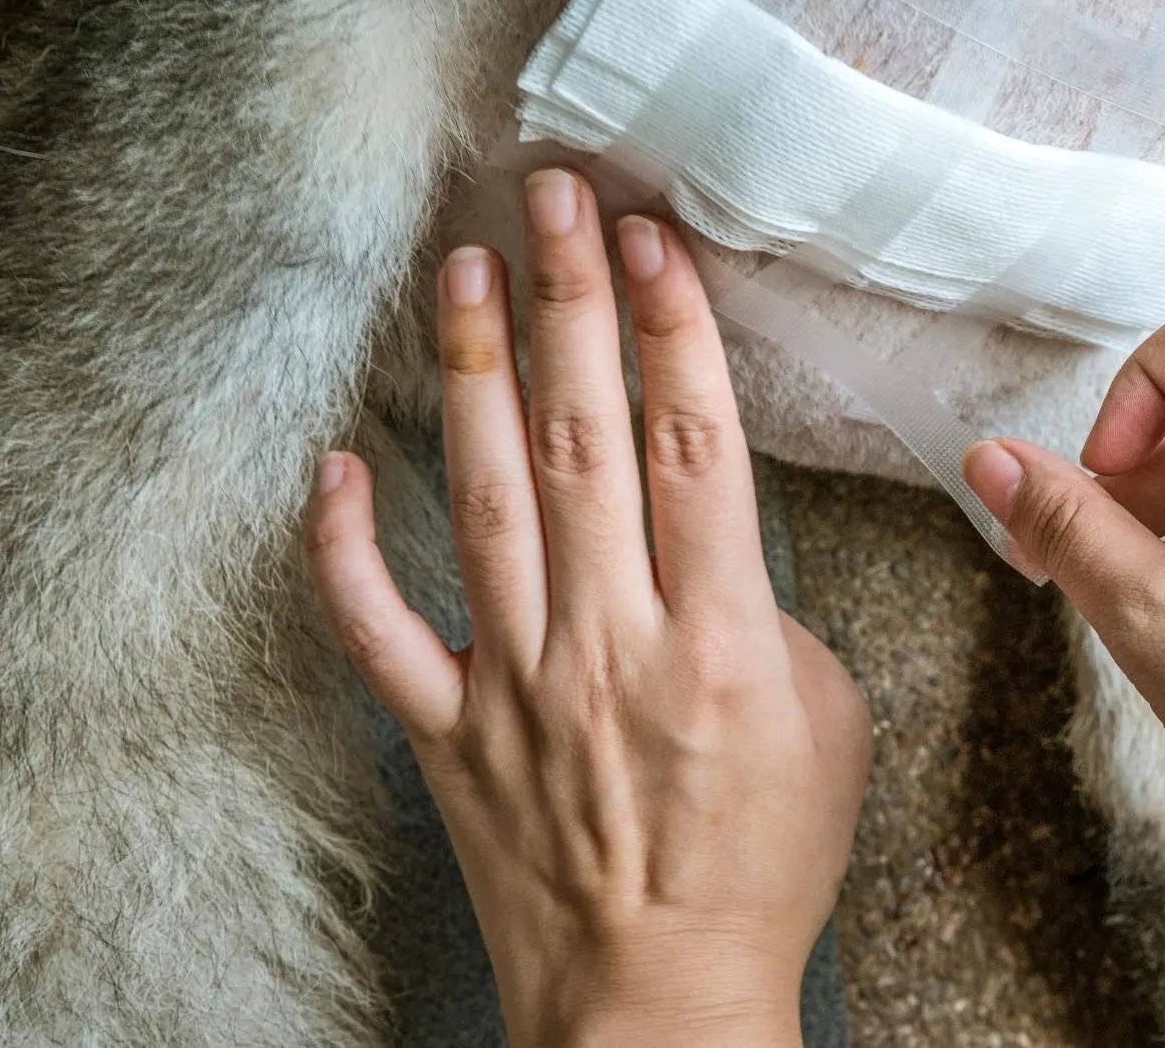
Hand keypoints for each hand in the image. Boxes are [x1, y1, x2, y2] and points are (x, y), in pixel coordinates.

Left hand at [307, 171, 870, 1046]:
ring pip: (484, 497)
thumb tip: (713, 552)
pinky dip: (346, 546)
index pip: (695, 446)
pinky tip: (338, 464)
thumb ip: (771, 615)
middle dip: (567, 303)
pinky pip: (378, 626)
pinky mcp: (450, 730)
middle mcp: (610, 639)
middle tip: (549, 197)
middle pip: (585, 438)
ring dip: (469, 371)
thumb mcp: (827, 723)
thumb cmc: (761, 867)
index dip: (671, 329)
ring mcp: (518, 681)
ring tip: (461, 269)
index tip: (648, 241)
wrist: (661, 999)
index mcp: (720, 637)